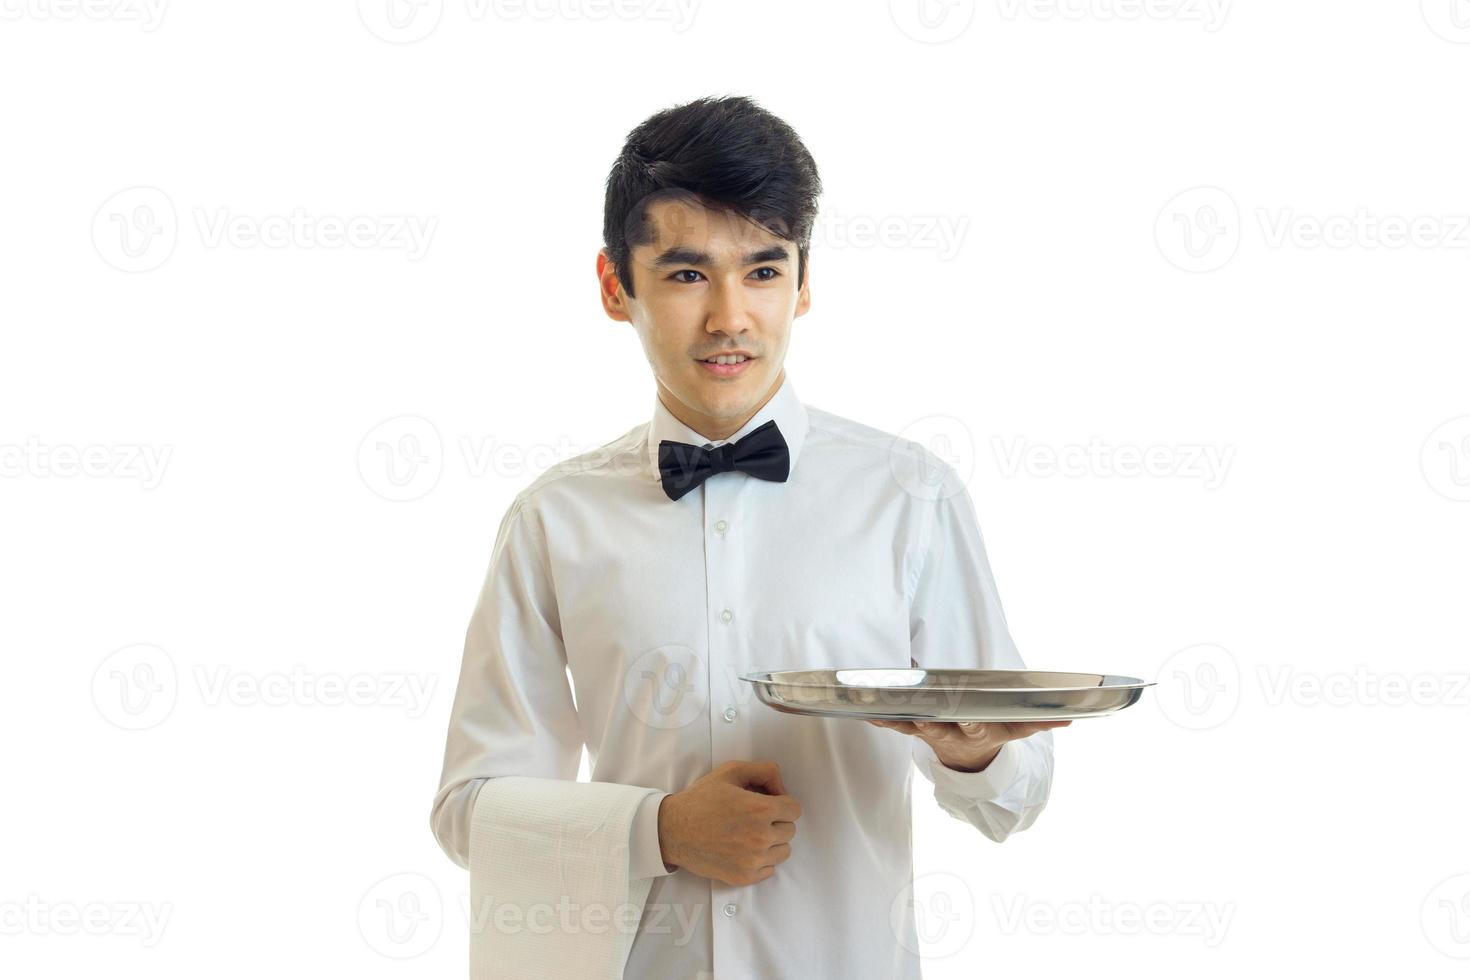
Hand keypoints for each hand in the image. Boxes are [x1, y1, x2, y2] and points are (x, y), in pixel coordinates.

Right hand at [657, 760, 801, 885]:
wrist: (673, 830)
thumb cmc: (701, 799)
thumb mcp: (731, 771)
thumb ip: (764, 771)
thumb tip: (782, 788)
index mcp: (760, 809)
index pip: (795, 810)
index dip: (782, 803)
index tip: (768, 804)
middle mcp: (760, 837)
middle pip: (790, 830)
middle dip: (777, 821)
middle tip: (755, 818)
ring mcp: (752, 860)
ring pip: (783, 851)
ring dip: (772, 842)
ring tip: (750, 834)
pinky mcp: (744, 877)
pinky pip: (770, 869)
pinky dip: (762, 860)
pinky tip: (744, 850)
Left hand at [866, 718, 1071, 771]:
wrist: (968, 762)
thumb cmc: (992, 735)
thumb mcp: (1015, 731)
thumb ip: (1038, 722)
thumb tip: (1070, 718)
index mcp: (977, 732)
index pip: (975, 727)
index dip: (970, 723)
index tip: (966, 716)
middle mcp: (951, 734)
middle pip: (938, 727)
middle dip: (927, 721)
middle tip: (917, 714)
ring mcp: (930, 734)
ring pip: (911, 725)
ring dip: (896, 718)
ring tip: (878, 708)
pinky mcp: (914, 730)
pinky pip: (895, 725)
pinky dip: (881, 719)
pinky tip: (865, 711)